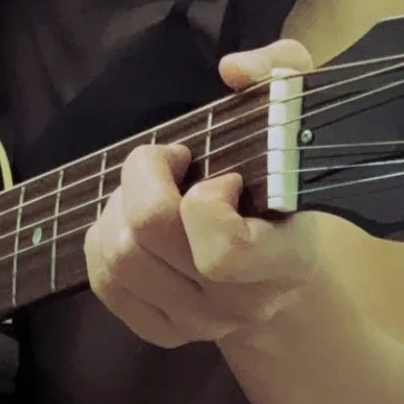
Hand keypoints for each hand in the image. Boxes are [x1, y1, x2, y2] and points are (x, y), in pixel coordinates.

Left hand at [83, 36, 330, 348]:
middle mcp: (241, 304)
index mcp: (285, 261)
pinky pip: (104, 282)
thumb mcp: (299, 117)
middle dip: (143, 178)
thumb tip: (233, 70)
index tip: (222, 174)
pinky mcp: (162, 333)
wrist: (286, 277)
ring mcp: (198, 324)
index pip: (223, 249)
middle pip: (149, 238)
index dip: (204, 200)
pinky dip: (104, 239)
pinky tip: (133, 220)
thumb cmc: (289, 185)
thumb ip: (281, 72)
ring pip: (118, 257)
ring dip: (119, 206)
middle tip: (169, 160)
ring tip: (150, 188)